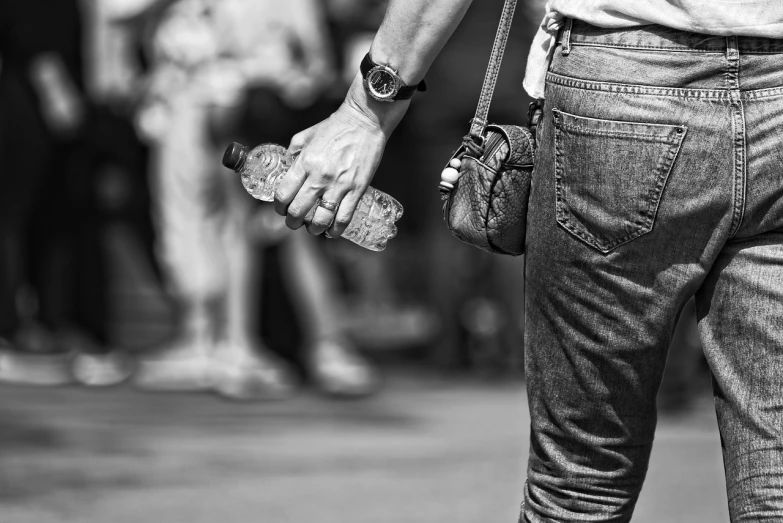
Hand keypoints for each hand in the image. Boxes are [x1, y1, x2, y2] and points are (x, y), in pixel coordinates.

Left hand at [273, 101, 387, 237]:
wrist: (364, 121)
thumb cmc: (334, 126)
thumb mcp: (305, 135)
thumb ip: (294, 152)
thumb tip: (286, 167)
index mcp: (304, 162)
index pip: (283, 194)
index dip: (279, 206)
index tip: (281, 208)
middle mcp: (319, 177)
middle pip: (298, 210)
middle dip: (292, 221)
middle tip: (294, 222)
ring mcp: (339, 185)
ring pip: (320, 219)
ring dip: (313, 229)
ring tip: (312, 228)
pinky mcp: (357, 190)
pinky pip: (344, 218)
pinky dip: (335, 230)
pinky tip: (331, 232)